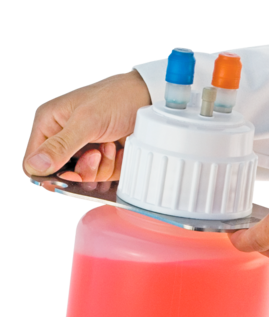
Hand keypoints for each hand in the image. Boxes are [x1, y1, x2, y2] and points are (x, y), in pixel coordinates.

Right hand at [22, 70, 150, 182]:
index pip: (34, 162)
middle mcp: (64, 139)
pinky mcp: (104, 160)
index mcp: (49, 123)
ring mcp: (84, 151)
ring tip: (110, 146)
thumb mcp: (86, 121)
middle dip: (82, 171)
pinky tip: (119, 152)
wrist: (149, 100)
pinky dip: (113, 169)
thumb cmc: (115, 99)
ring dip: (101, 169)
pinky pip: (103, 178)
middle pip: (62, 176)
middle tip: (96, 154)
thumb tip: (35, 166)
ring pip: (84, 180)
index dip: (49, 175)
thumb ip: (60, 146)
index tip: (69, 175)